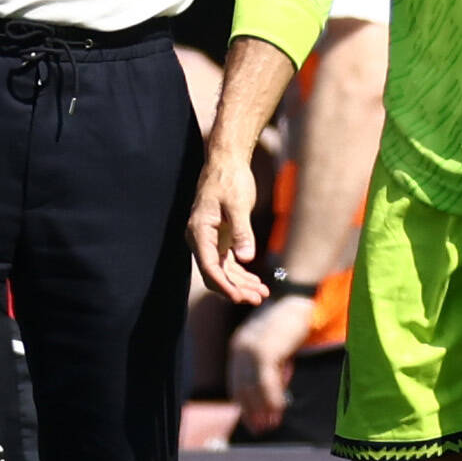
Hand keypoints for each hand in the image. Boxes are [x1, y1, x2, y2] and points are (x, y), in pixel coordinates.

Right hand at [186, 154, 267, 302]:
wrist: (226, 162)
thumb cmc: (230, 179)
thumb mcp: (237, 204)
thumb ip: (242, 231)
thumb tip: (246, 258)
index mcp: (199, 231)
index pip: (209, 267)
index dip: (224, 286)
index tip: (239, 298)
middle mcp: (200, 239)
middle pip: (215, 274)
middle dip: (236, 289)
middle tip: (258, 298)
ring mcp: (209, 240)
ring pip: (222, 271)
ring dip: (241, 284)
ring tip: (262, 293)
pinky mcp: (220, 238)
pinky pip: (228, 262)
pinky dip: (241, 273)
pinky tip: (256, 282)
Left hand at [227, 293, 315, 432]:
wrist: (298, 301)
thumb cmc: (290, 324)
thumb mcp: (275, 349)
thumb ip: (271, 370)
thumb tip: (273, 399)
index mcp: (238, 347)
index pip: (236, 383)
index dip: (244, 405)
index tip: (253, 422)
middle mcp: (240, 349)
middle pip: (242, 389)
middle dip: (252, 412)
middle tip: (261, 430)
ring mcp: (250, 350)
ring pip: (254, 389)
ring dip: (263, 410)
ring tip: (272, 425)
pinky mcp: (264, 352)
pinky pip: (267, 383)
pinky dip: (273, 399)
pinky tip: (280, 411)